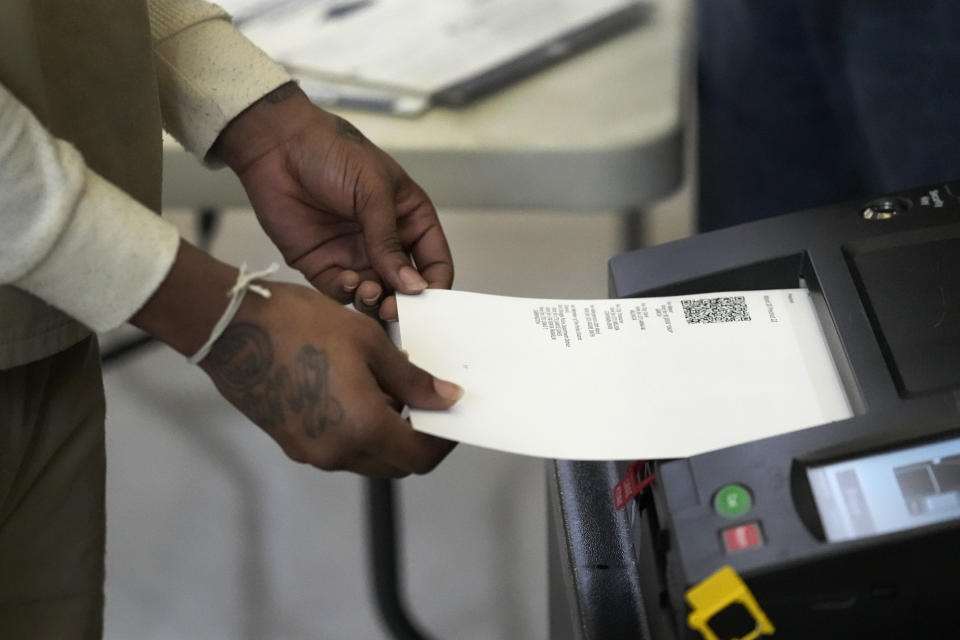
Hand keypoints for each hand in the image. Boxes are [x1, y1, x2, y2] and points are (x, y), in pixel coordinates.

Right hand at [195, 281, 460, 475]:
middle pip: (396, 464)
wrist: (230, 328)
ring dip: (389, 434)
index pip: (420, 457)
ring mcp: (311, 452)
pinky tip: (360, 392)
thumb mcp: (369, 342)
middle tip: (427, 398)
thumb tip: (447, 399)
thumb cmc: (301, 324)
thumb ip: (412, 379)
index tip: (453, 414)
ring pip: (369, 458)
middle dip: (418, 438)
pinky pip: (341, 448)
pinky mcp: (293, 444)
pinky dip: (360, 431)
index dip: (444, 440)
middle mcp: (337, 452)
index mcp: (363, 427)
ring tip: (392, 389)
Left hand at [212, 83, 452, 320]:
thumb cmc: (333, 152)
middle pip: (405, 288)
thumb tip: (413, 285)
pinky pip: (341, 292)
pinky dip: (347, 293)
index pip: (435, 263)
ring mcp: (354, 255)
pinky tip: (347, 280)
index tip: (428, 302)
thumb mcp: (373, 191)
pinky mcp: (323, 264)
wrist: (277, 145)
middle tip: (394, 308)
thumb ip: (390, 241)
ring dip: (375, 300)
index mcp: (409, 219)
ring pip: (375, 295)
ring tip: (368, 290)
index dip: (436, 286)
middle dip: (403, 302)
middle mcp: (386, 242)